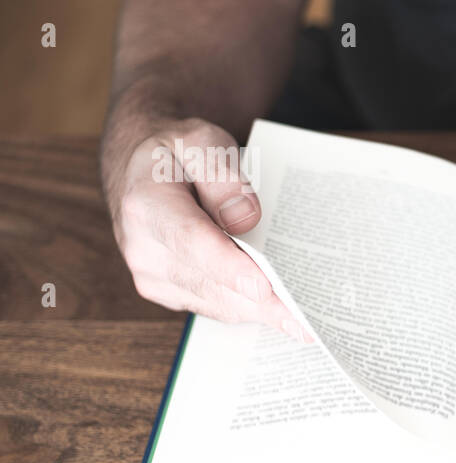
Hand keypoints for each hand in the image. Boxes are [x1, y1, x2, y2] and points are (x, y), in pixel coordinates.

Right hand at [103, 116, 308, 339]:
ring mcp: (154, 276)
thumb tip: (245, 217)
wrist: (140, 171)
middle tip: (308, 318)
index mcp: (147, 206)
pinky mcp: (169, 292)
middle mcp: (143, 249)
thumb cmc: (173, 154)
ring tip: (305, 321)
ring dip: (261, 312)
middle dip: (262, 302)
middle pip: (211, 284)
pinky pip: (217, 308)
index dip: (228, 267)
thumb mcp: (197, 141)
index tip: (262, 288)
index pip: (191, 241)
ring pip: (219, 304)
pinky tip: (282, 310)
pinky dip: (249, 309)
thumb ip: (220, 173)